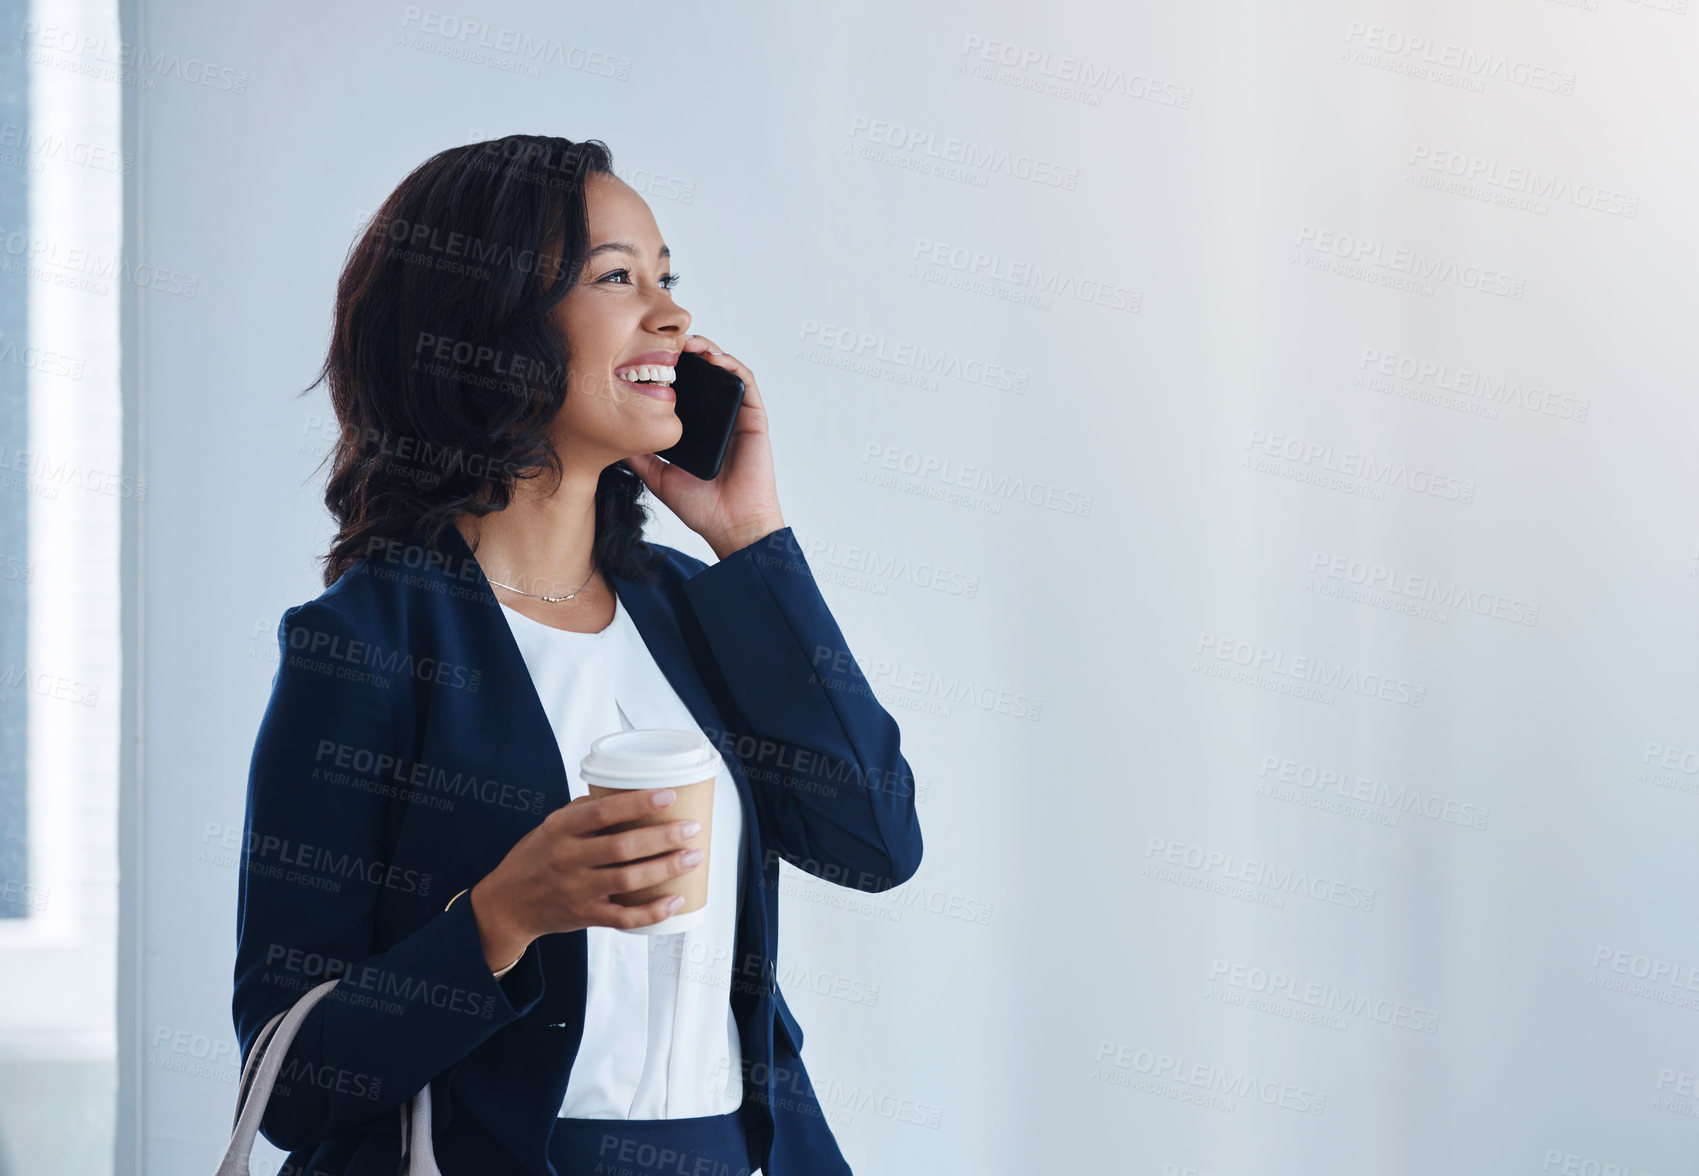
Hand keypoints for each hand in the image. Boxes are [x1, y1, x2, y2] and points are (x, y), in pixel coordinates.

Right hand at [468, 788, 704, 970]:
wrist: (507, 905)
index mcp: (560, 830)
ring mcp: (577, 890)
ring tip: (693, 857)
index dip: (638, 803)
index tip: (669, 795)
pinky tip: (675, 900)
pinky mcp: (585, 916)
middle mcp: (567, 859)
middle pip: (623, 847)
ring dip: (666, 869)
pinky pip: (624, 917)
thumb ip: (584, 812)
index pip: (603, 811)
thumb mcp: (550, 827)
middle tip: (692, 828)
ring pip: (629, 880)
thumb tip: (626, 794)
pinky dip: (653, 911)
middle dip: (663, 837)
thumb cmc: (534, 859)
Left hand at [622, 334, 785, 560]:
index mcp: (697, 427)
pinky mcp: (755, 419)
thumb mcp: (657, 476)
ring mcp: (737, 416)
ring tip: (688, 343)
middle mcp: (717, 417)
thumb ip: (638, 455)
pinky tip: (715, 359)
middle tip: (665, 340)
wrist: (731, 527)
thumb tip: (609, 436)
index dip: (668, 366)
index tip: (646, 354)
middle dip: (686, 351)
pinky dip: (732, 366)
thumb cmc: (701, 506)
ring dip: (709, 350)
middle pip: (704, 372)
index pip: (684, 387)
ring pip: (725, 371)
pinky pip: (746, 384)